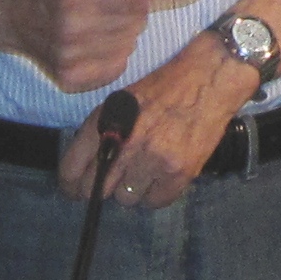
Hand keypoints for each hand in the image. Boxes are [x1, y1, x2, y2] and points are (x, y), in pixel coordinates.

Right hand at [13, 0, 199, 92]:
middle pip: (137, 20)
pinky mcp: (68, 77)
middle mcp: (71, 24)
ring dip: (125, 31)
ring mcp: (69, 55)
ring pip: (129, 44)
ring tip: (100, 21)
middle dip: (137, 8)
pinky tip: (95, 41)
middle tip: (114, 2)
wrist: (15, 13)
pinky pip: (117, 66)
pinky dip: (115, 53)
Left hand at [56, 35, 256, 207]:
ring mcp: (152, 159)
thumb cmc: (165, 87)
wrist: (210, 77)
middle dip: (101, 188)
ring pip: (126, 198)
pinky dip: (156, 193)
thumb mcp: (122, 100)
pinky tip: (162, 176)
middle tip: (114, 181)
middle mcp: (125, 142)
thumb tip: (87, 168)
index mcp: (105, 120)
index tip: (74, 190)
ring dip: (132, 189)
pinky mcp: (178, 172)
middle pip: (96, 189)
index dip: (70, 184)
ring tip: (145, 171)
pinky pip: (155, 202)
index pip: (72, 167)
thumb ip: (102, 132)